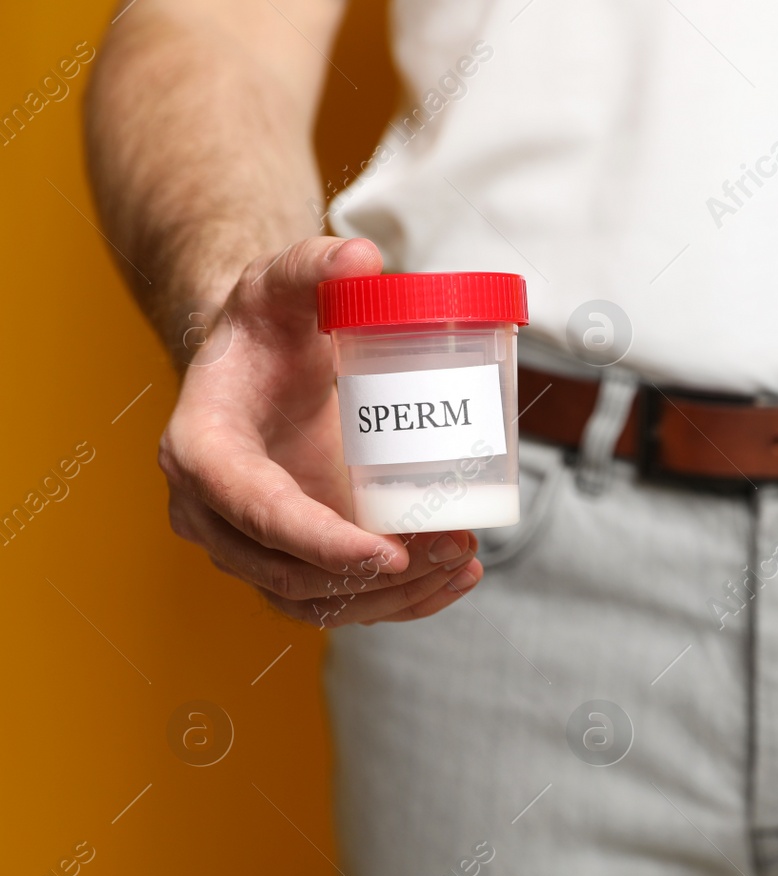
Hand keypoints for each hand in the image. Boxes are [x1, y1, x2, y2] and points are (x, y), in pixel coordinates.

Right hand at [159, 236, 484, 625]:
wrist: (258, 364)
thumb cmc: (268, 326)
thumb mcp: (283, 282)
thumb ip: (315, 264)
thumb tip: (363, 258)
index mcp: (201, 449)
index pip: (256, 511)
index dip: (320, 543)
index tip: (387, 552)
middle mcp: (212, 512)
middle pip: (289, 572)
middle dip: (374, 576)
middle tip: (452, 546)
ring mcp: (247, 545)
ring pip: (314, 601)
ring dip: (393, 599)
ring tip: (464, 563)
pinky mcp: (288, 560)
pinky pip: (335, 601)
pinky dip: (396, 602)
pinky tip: (452, 580)